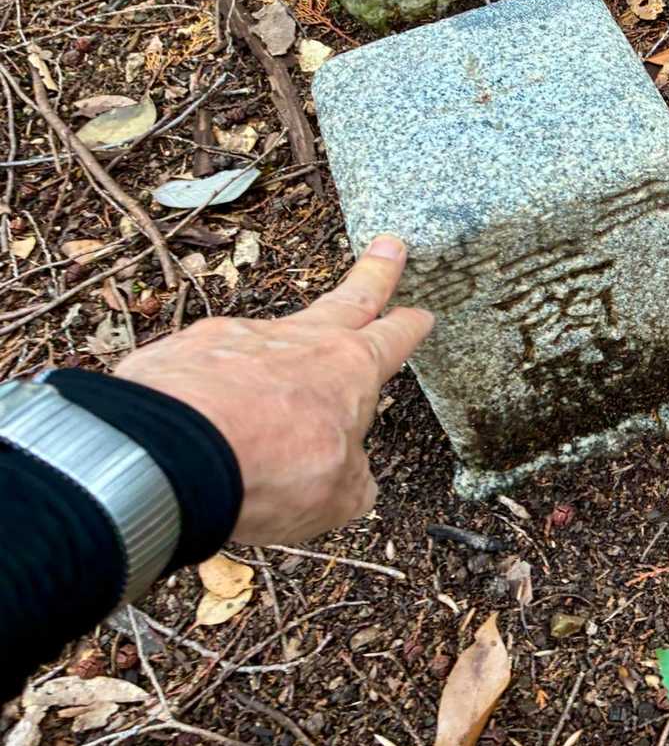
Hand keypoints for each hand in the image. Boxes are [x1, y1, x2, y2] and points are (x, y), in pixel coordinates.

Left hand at [114, 236, 433, 545]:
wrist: (169, 455)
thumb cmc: (270, 472)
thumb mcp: (336, 499)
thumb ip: (349, 482)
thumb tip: (354, 481)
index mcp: (350, 369)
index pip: (393, 339)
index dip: (410, 326)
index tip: (421, 313)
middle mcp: (299, 341)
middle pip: (347, 300)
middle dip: (374, 273)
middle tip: (389, 246)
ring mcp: (239, 338)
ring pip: (267, 342)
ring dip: (270, 360)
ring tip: (257, 405)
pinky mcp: (183, 349)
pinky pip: (205, 367)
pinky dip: (207, 388)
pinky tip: (196, 419)